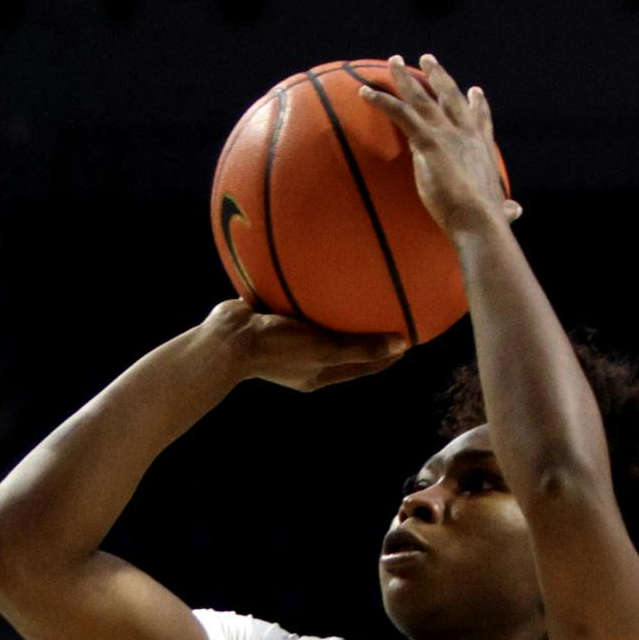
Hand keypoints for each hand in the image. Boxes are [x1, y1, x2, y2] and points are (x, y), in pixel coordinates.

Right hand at [202, 299, 405, 390]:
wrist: (226, 339)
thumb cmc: (276, 349)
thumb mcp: (324, 349)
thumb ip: (361, 348)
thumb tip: (403, 343)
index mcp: (319, 373)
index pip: (364, 366)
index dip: (388, 355)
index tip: (411, 338)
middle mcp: (305, 359)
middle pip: (346, 345)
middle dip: (368, 331)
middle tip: (393, 310)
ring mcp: (288, 339)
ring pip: (323, 322)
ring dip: (340, 308)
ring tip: (360, 285)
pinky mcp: (273, 318)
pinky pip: (301, 302)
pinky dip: (314, 290)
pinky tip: (324, 266)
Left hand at [358, 54, 520, 240]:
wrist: (479, 219)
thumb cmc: (488, 222)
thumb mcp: (499, 209)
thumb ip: (505, 210)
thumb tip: (515, 211)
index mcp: (482, 149)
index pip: (480, 121)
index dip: (478, 105)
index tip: (475, 91)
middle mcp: (466, 134)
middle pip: (450, 96)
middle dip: (438, 76)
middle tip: (427, 59)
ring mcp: (447, 134)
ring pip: (422, 98)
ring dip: (405, 78)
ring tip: (394, 61)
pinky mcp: (428, 141)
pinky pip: (400, 114)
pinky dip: (381, 101)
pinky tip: (365, 92)